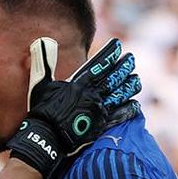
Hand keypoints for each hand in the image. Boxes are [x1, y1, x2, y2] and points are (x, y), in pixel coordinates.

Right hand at [7, 37, 141, 176]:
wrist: (46, 137)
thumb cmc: (42, 111)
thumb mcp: (41, 84)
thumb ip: (45, 62)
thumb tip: (42, 41)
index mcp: (79, 83)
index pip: (99, 64)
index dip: (110, 53)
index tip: (118, 45)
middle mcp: (91, 95)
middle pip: (113, 77)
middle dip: (124, 66)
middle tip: (131, 60)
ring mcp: (98, 110)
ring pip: (120, 94)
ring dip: (129, 86)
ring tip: (136, 80)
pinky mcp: (101, 125)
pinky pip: (119, 115)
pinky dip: (128, 109)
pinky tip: (135, 104)